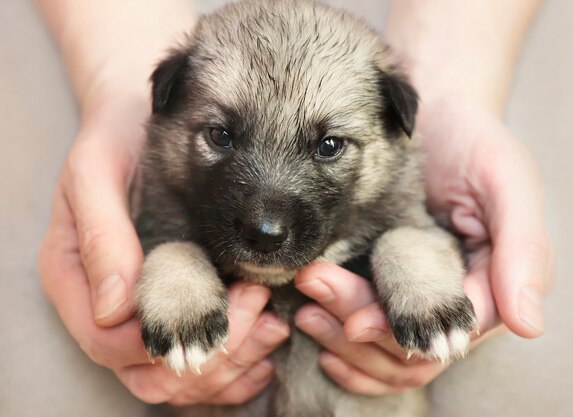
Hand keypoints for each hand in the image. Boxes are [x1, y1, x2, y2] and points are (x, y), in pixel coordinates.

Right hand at [38, 97, 288, 404]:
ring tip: (271, 324)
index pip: (108, 342)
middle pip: (149, 371)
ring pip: (179, 375)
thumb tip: (115, 309)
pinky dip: (238, 359)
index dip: (160, 341)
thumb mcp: (95, 173)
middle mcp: (107, 305)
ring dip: (229, 362)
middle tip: (256, 312)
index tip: (216, 310)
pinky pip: (203, 358)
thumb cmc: (115, 142)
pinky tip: (270, 336)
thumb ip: (101, 235)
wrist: (140, 121)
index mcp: (75, 279)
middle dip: (205, 357)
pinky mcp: (180, 302)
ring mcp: (145, 309)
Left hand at [294, 95, 553, 393]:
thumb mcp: (507, 180)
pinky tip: (310, 319)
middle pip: (413, 352)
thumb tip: (528, 326)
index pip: (453, 333)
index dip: (408, 334)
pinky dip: (337, 341)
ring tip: (303, 308)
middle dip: (362, 330)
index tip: (358, 323)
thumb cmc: (474, 142)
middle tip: (315, 290)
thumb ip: (524, 247)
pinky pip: (365, 336)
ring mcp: (416, 296)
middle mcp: (454, 300)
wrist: (433, 115)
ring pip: (384, 352)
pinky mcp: (383, 286)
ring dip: (342, 342)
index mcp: (492, 284)